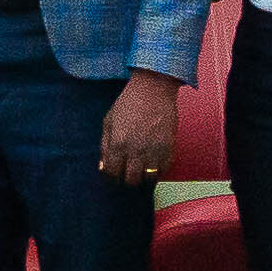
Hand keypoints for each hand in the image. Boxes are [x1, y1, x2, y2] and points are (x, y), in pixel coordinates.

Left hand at [96, 70, 182, 186]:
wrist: (153, 90)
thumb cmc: (128, 104)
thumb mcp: (108, 121)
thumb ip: (104, 145)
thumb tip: (103, 167)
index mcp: (118, 143)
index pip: (111, 172)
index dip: (111, 175)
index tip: (113, 173)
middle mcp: (135, 150)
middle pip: (130, 180)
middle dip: (127, 179)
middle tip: (127, 173)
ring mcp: (154, 150)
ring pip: (148, 178)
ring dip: (143, 176)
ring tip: (141, 168)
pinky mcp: (169, 148)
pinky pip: (164, 170)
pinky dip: (158, 170)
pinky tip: (153, 162)